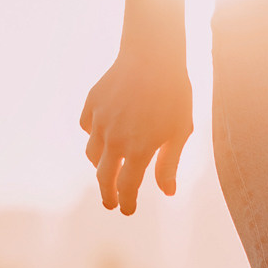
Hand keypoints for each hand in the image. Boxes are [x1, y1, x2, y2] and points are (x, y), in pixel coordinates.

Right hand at [79, 46, 192, 215]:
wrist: (152, 56)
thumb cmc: (174, 95)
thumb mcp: (179, 132)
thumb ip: (170, 164)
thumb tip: (167, 193)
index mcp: (139, 149)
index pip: (127, 187)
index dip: (126, 202)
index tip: (127, 211)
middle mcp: (114, 139)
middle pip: (104, 177)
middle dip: (108, 194)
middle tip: (112, 203)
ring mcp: (100, 121)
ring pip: (93, 154)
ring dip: (101, 167)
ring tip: (111, 170)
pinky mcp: (91, 104)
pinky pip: (87, 128)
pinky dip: (94, 137)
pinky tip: (104, 137)